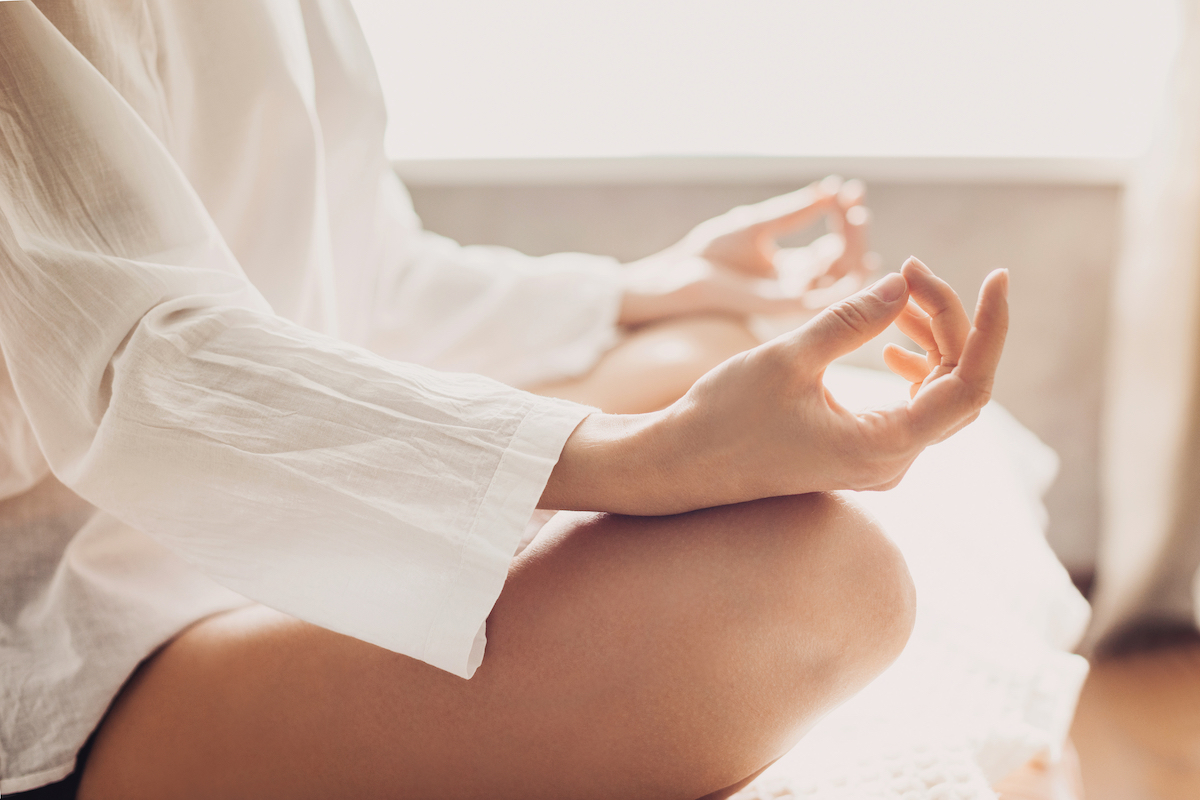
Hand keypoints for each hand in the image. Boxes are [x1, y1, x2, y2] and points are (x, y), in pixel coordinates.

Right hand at [543, 258, 1007, 513]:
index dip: (989, 327)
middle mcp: (892, 462)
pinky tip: (894, 344)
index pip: (969, 386)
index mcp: (882, 447)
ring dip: (931, 341)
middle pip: (958, 385)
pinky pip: (913, 408)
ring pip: (938, 395)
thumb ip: (851, 321)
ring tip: (900, 296)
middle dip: (948, 321)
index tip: (997, 276)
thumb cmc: (724, 417)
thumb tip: (904, 282)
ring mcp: (879, 461)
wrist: (680, 464)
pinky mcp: (862, 452)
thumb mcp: (788, 358)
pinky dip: (914, 367)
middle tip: (911, 271)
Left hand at [617, 177, 879, 326]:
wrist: (679, 274)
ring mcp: (793, 299)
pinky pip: (828, 300)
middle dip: (855, 232)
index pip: (835, 248)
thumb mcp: (759, 224)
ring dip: (855, 248)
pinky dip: (848, 279)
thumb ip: (794, 212)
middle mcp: (798, 287)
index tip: (850, 191)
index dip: (846, 219)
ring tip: (854, 216)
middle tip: (854, 205)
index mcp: (793, 269)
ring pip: (844, 280)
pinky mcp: (783, 308)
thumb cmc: (710, 251)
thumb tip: (831, 190)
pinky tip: (853, 250)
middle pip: (845, 264)